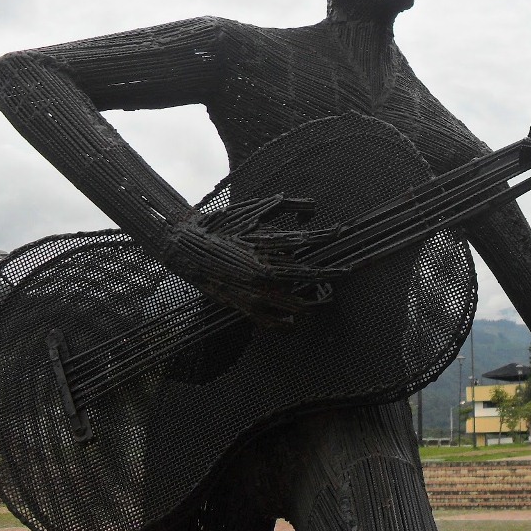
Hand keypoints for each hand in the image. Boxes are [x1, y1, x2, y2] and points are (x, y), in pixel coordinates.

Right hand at [162, 194, 347, 320]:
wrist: (185, 245)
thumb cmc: (224, 224)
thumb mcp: (256, 209)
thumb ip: (290, 205)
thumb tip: (314, 212)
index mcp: (267, 244)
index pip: (310, 241)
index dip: (330, 236)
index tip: (342, 234)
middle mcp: (265, 271)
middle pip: (310, 277)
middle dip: (331, 275)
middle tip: (345, 273)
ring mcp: (255, 292)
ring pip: (296, 306)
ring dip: (315, 302)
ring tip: (325, 298)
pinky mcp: (243, 306)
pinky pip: (272, 323)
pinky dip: (288, 325)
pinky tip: (297, 322)